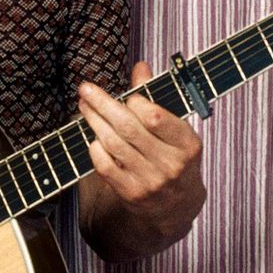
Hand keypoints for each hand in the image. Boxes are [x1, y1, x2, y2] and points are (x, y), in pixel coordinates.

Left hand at [78, 61, 205, 232]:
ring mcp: (150, 181)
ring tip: (84, 107)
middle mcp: (170, 164)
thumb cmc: (175, 157)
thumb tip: (140, 67)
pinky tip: (93, 137)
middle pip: (128, 128)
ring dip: (94, 122)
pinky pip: (105, 167)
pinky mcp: (131, 194)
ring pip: (114, 144)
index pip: (155, 118)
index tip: (127, 95)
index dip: (136, 102)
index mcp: (187, 144)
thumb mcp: (175, 130)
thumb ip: (156, 98)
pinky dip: (96, 148)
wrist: (176, 206)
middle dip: (103, 104)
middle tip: (86, 89)